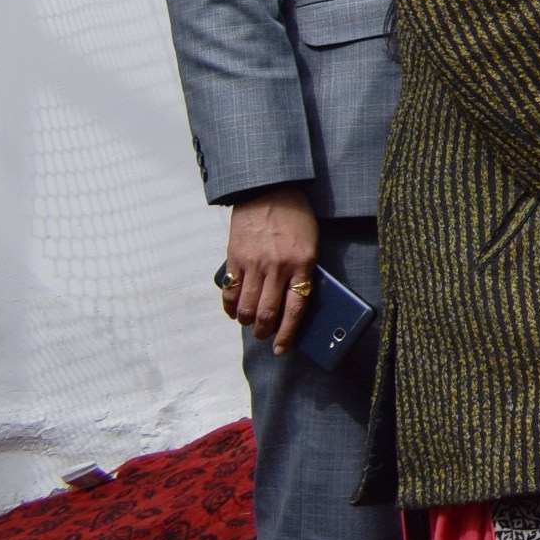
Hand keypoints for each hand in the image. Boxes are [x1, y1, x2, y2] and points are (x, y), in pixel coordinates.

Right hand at [222, 184, 319, 355]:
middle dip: (263, 331)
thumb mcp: (309, 243)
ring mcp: (254, 263)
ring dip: (247, 321)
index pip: (295, 309)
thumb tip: (294, 303)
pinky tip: (234, 311)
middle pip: (266, 313)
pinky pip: (229, 292)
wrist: (270, 190)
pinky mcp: (234, 258)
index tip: (280, 349)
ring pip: (245, 307)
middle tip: (263, 335)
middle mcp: (278, 266)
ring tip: (250, 322)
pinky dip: (230, 307)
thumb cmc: (296, 217)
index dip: (287, 334)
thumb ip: (303, 271)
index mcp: (302, 263)